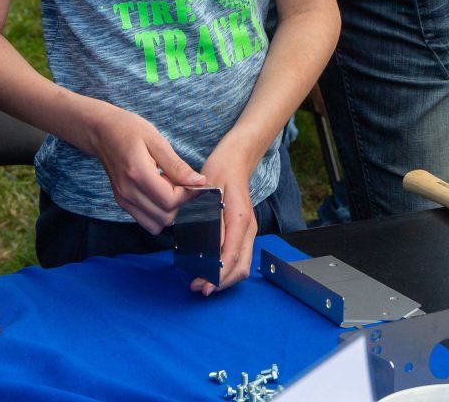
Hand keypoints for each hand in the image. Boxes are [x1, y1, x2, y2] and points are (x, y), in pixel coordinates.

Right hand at [83, 103, 205, 233]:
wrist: (102, 132)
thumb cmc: (129, 130)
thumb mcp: (156, 140)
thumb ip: (176, 165)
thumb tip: (198, 182)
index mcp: (137, 173)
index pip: (170, 200)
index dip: (188, 193)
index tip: (195, 181)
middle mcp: (128, 191)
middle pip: (165, 216)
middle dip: (180, 202)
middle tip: (181, 182)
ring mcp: (123, 199)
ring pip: (156, 224)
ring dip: (169, 210)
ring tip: (169, 187)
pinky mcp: (122, 202)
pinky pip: (146, 221)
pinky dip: (158, 212)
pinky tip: (159, 192)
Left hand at [189, 145, 258, 295]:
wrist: (234, 160)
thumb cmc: (219, 172)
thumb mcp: (210, 194)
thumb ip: (213, 222)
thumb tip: (212, 249)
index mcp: (240, 220)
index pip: (231, 256)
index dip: (216, 275)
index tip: (202, 285)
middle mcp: (249, 229)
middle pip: (240, 267)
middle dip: (221, 283)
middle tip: (199, 288)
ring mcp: (249, 231)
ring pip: (242, 265)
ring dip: (224, 278)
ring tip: (203, 282)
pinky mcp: (244, 231)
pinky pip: (239, 256)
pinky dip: (227, 268)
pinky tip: (211, 269)